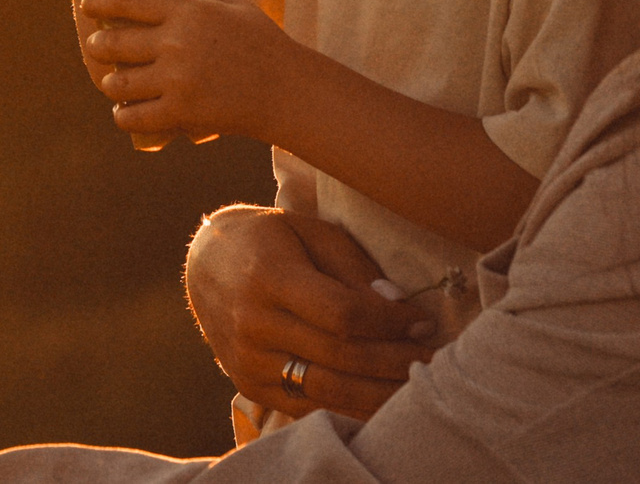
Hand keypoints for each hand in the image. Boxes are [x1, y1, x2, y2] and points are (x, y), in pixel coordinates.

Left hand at [79, 0, 294, 142]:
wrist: (286, 91)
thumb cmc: (262, 43)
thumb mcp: (232, 4)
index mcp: (187, 11)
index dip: (99, 0)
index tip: (88, 4)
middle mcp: (176, 43)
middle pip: (114, 42)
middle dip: (98, 45)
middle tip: (97, 46)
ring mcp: (176, 80)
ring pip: (118, 83)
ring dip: (111, 83)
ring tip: (113, 82)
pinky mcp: (180, 113)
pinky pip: (133, 117)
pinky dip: (124, 115)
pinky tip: (125, 112)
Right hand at [185, 205, 436, 422]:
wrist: (207, 265)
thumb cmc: (271, 241)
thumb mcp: (311, 233)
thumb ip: (354, 269)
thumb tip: (398, 308)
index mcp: (270, 277)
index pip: (342, 314)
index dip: (390, 324)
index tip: (423, 322)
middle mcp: (253, 323)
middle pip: (340, 358)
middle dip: (395, 361)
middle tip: (432, 357)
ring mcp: (248, 361)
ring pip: (327, 391)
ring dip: (380, 393)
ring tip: (415, 383)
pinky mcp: (248, 385)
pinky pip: (308, 406)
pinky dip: (350, 407)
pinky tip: (380, 397)